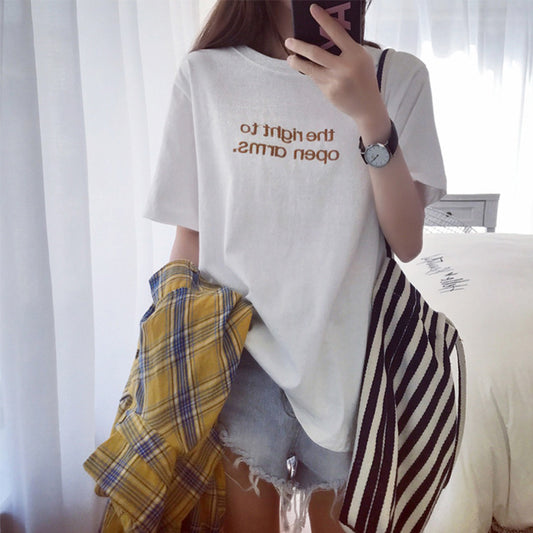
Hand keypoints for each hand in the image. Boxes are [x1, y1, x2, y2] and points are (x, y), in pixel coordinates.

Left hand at [285, 3, 387, 132]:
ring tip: (289, 58)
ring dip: (296, 62)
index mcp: (355, 54)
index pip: (337, 32)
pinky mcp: (329, 92)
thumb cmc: (363, 78)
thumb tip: (323, 38)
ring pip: (309, 68)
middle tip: (288, 41)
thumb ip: (346, 49)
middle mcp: (344, 67)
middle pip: (315, 53)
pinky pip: (316, 79)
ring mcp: (335, 81)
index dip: (324, 19)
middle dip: (299, 46)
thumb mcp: (361, 59)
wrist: (367, 107)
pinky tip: (309, 71)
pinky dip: (312, 74)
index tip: (312, 9)